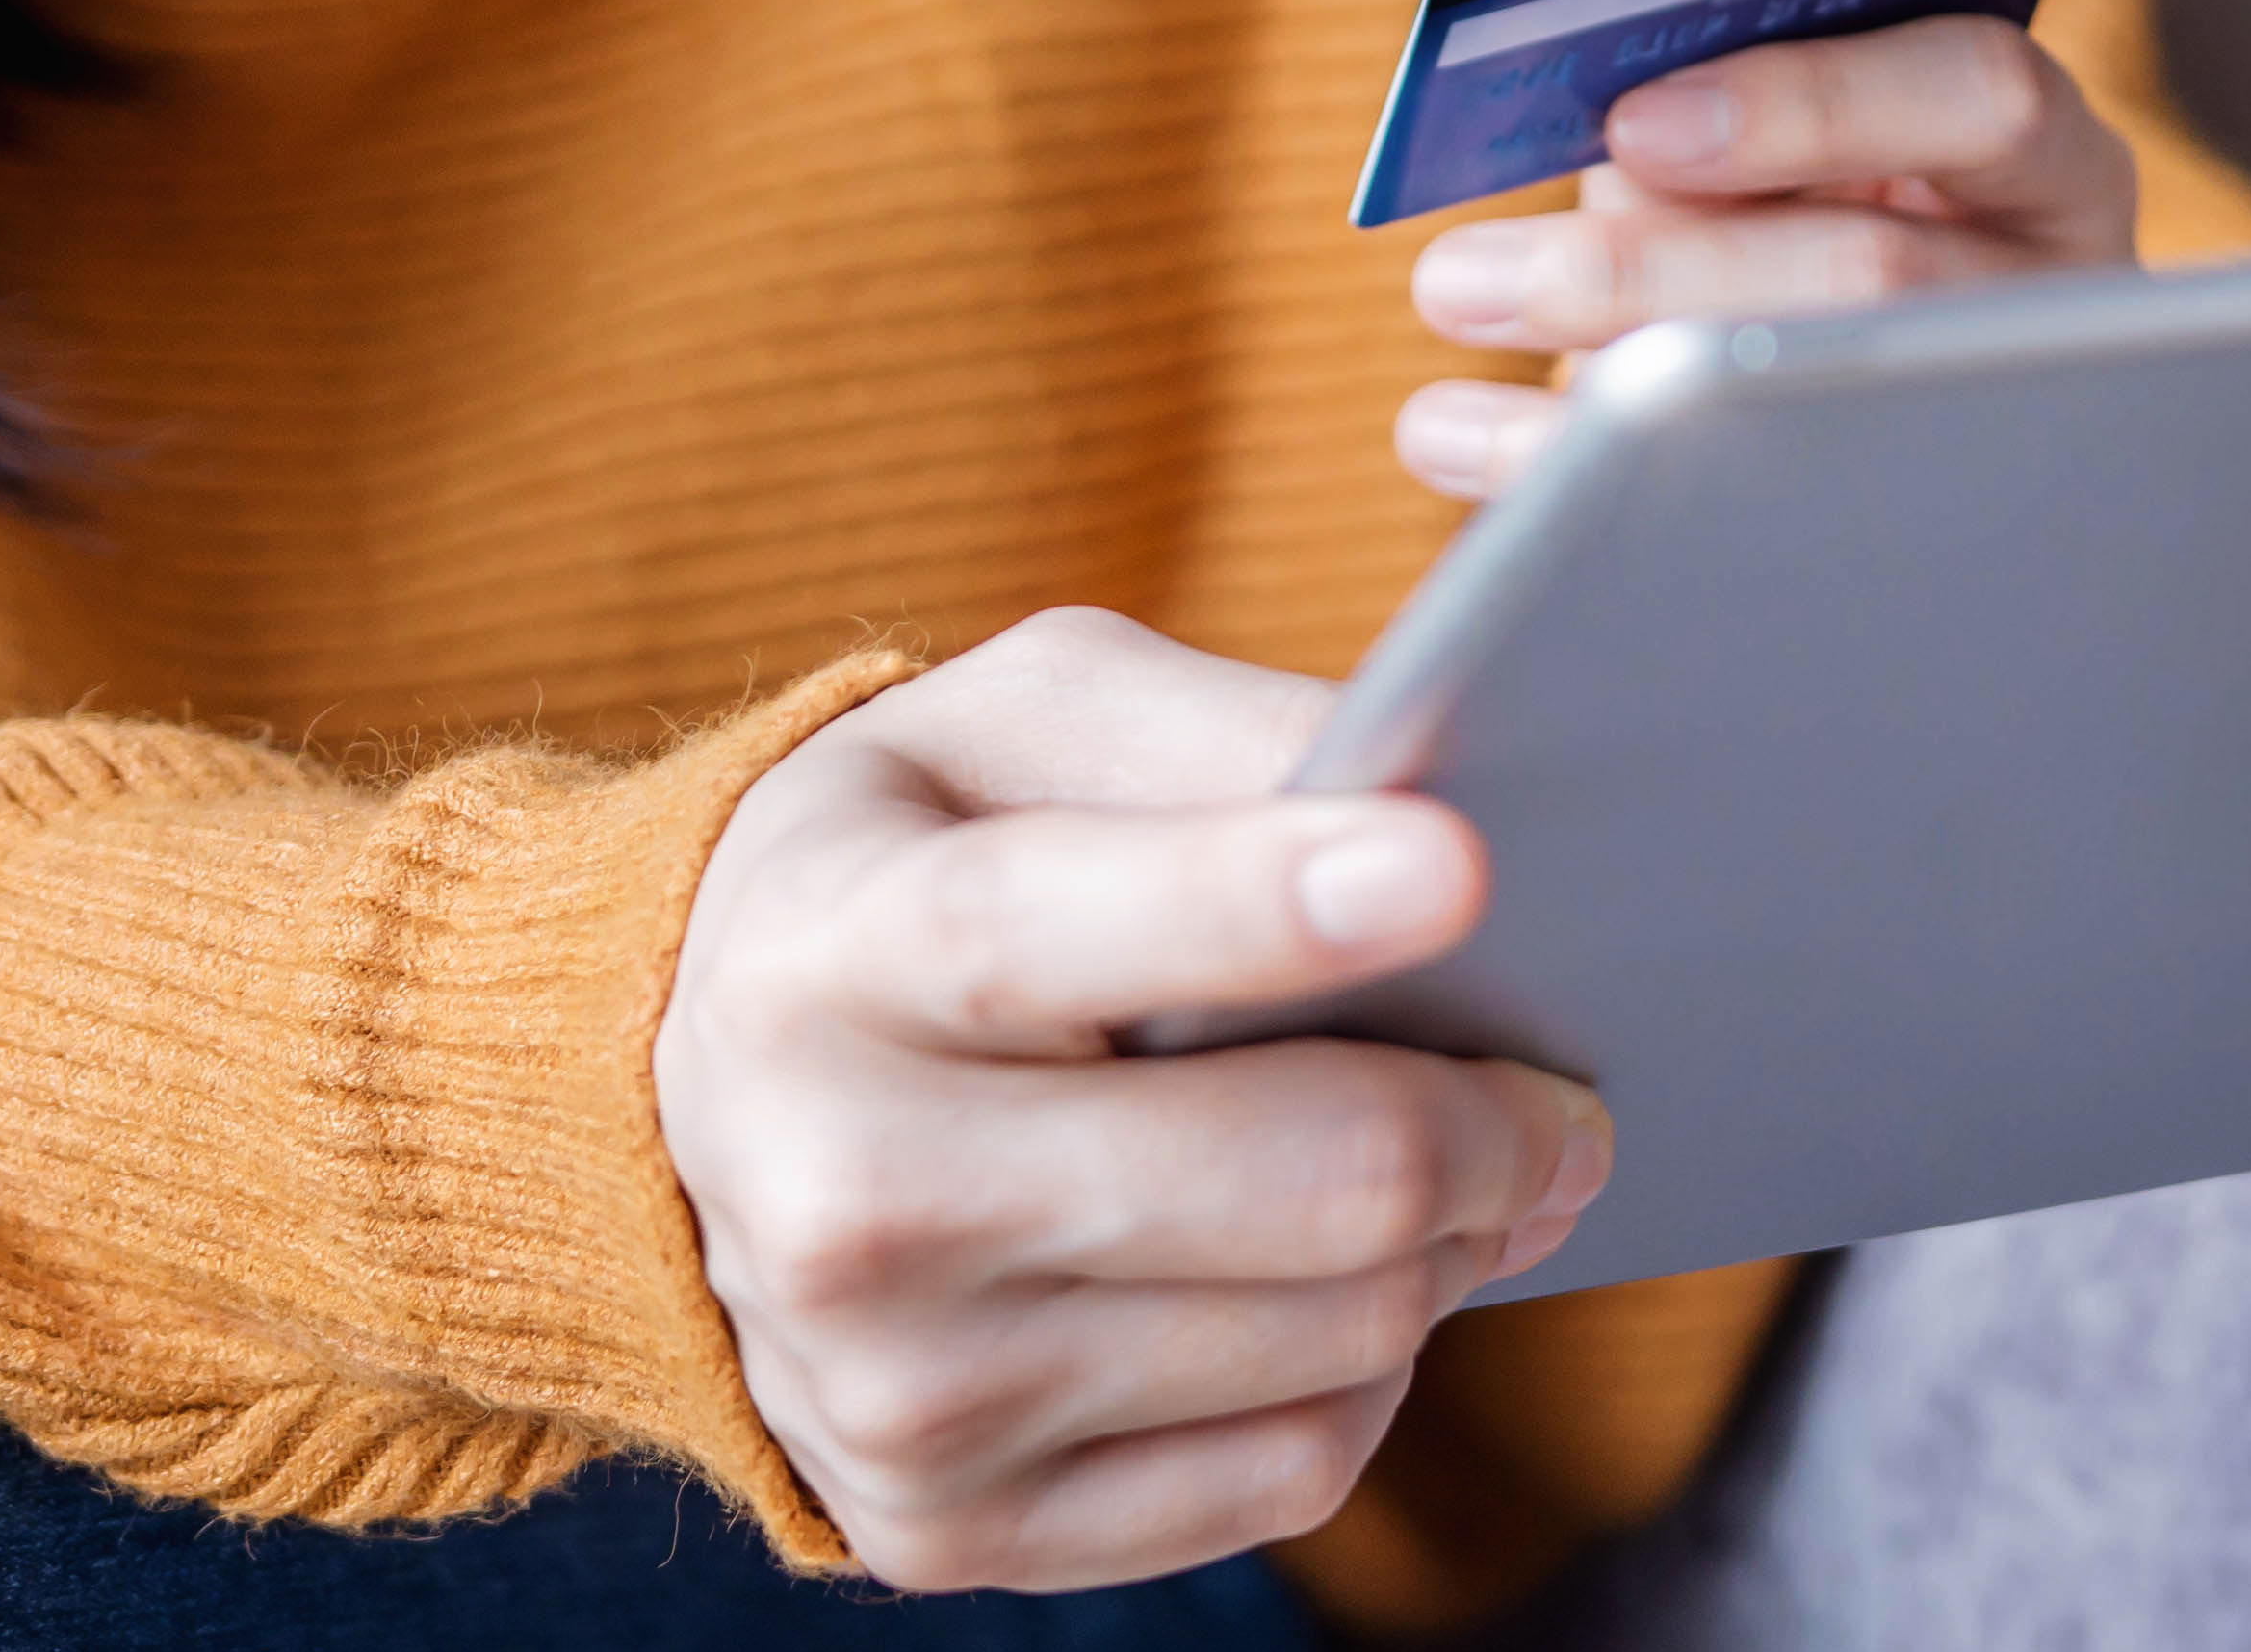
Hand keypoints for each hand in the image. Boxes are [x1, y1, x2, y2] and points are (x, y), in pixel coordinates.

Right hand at [653, 609, 1608, 1592]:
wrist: (687, 1114)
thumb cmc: (913, 869)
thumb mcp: (1010, 726)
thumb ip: (1210, 740)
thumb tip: (1436, 803)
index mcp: (829, 949)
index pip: (1044, 933)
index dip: (1265, 903)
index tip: (1455, 865)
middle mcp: (836, 1189)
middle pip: (1288, 1180)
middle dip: (1492, 1126)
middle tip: (1563, 1088)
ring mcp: (889, 1389)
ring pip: (1331, 1338)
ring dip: (1456, 1249)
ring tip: (1470, 1170)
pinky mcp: (945, 1524)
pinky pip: (1284, 1475)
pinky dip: (1368, 1375)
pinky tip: (1339, 1286)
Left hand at [1388, 12, 2138, 499]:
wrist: (1842, 381)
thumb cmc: (1793, 210)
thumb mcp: (1775, 141)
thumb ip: (1708, 106)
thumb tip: (1574, 108)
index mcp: (2037, 153)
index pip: (1980, 94)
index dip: (1807, 103)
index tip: (1632, 123)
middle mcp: (2050, 295)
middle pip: (1873, 283)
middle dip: (1647, 277)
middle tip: (1467, 279)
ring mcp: (1992, 432)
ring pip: (1807, 426)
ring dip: (1585, 410)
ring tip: (1438, 391)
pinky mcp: (1904, 542)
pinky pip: (1739, 536)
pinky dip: (1572, 484)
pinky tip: (1463, 450)